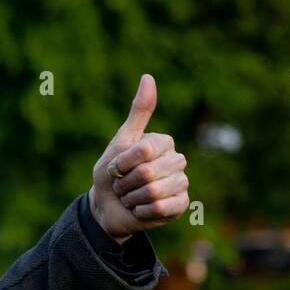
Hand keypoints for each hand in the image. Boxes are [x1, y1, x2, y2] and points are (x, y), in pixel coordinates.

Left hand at [87, 74, 188, 241]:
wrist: (107, 206)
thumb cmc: (112, 173)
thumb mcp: (120, 141)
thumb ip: (138, 112)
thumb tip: (148, 77)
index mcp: (164, 142)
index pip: (144, 150)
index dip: (123, 163)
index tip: (117, 167)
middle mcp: (177, 160)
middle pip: (148, 173)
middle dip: (125, 183)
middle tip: (122, 185)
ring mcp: (181, 184)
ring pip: (154, 192)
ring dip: (132, 198)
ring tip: (130, 197)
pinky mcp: (181, 205)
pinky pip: (161, 209)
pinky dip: (142, 212)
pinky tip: (140, 209)